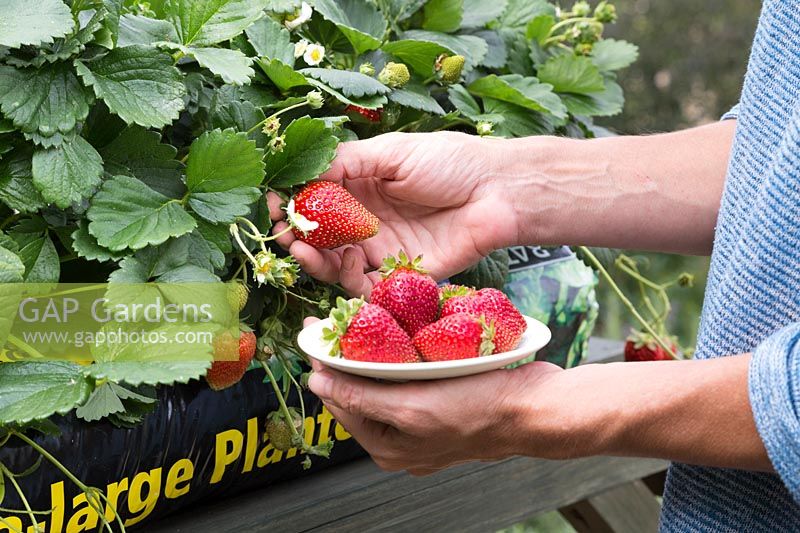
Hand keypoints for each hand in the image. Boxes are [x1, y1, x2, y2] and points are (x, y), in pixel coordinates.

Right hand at [267, 132, 518, 295]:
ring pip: (337, 264)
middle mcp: (366, 220)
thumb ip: (347, 163)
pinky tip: (349, 261)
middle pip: (320, 237)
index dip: (291, 204)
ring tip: (305, 251)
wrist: (498, 192)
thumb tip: (303, 175)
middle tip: (284, 236)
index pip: (314, 199)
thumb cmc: (450, 162)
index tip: (272, 205)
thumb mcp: (392, 152)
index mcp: (362, 186)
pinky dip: (349, 280)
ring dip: (316, 260)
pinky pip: (367, 287)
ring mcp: (382, 248)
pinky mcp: (401, 274)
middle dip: (297, 237)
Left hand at [302, 313, 569, 474]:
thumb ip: (361, 396)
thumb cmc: (478, 411)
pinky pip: (408, 378)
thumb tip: (318, 384)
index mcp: (387, 446)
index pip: (340, 401)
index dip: (324, 366)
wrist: (533, 409)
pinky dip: (399, 358)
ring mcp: (422, 422)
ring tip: (362, 323)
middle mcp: (401, 438)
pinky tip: (399, 337)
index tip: (315, 332)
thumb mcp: (412, 406)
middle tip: (337, 322)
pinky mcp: (440, 404)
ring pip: (383, 383)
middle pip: (359, 391)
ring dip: (371, 354)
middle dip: (346, 358)